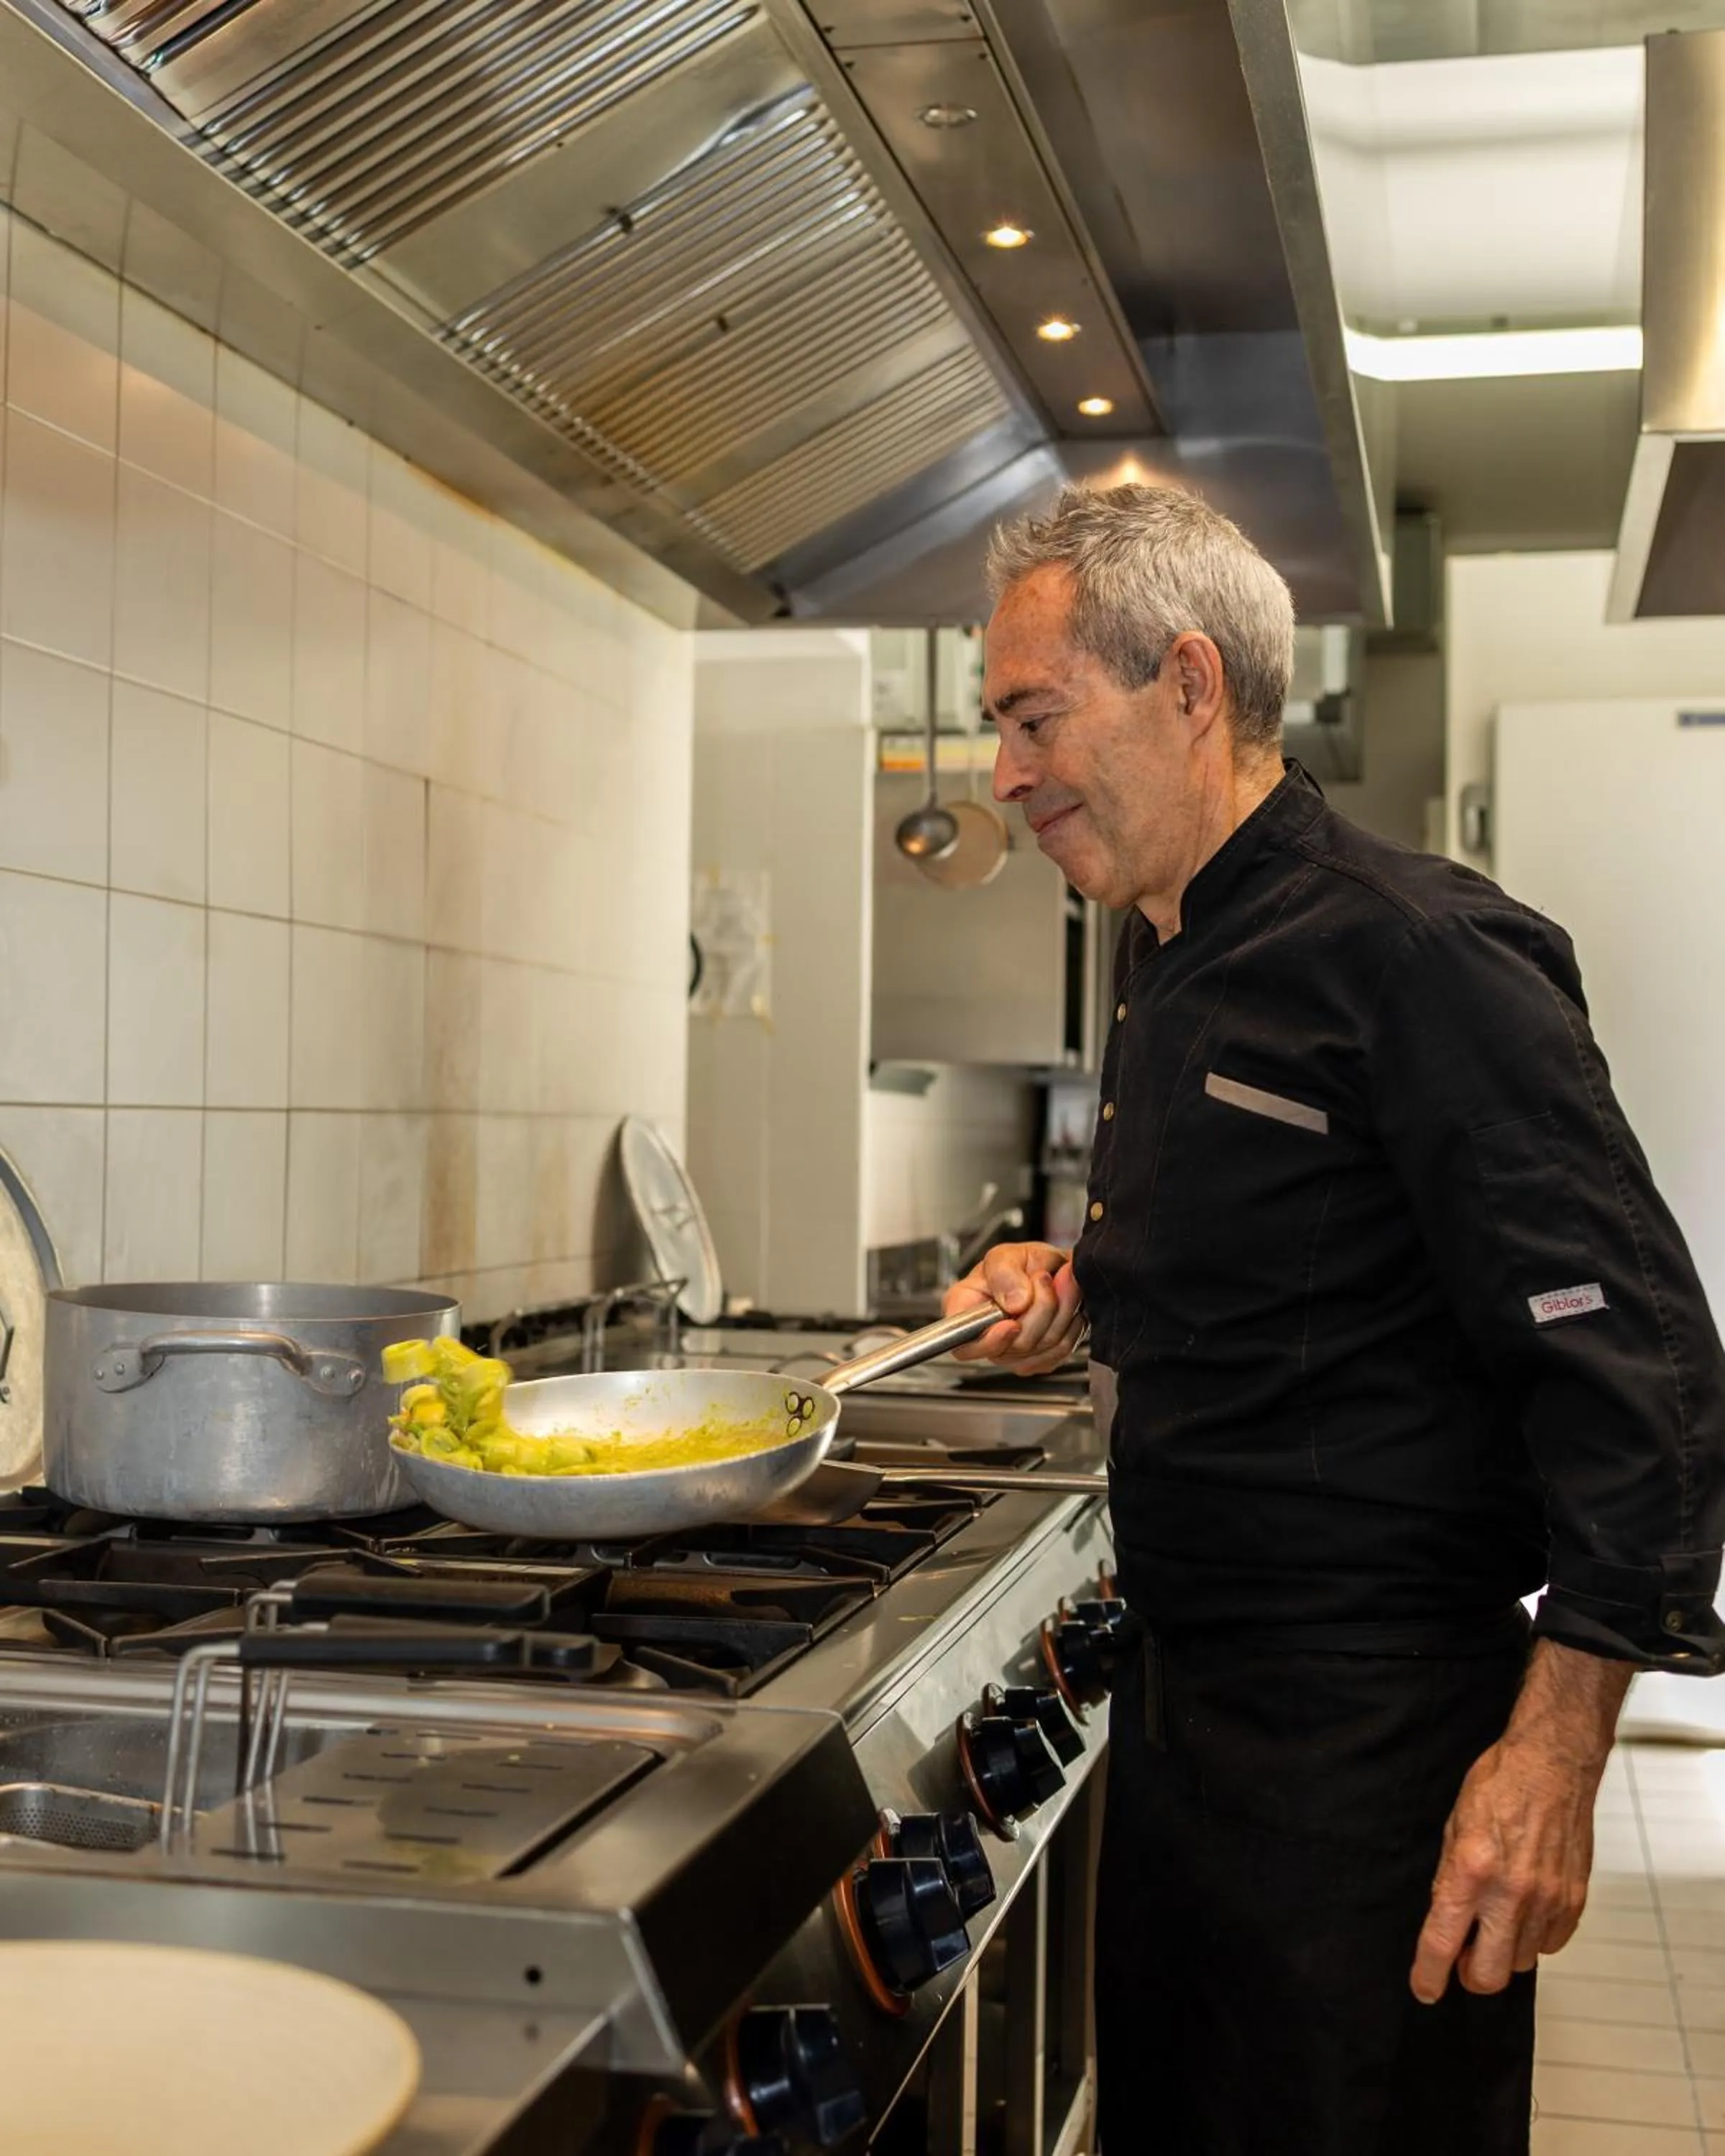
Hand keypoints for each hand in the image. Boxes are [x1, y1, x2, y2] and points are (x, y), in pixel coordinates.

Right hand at [943, 1242, 1083, 1376]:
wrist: (1053, 1269)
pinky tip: (1066, 1304)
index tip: (1012, 1323)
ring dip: (1062, 1310)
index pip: (964, 1344)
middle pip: (1016, 1344)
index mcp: (964, 1308)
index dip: (990, 1341)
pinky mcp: (1039, 1359)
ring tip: (1063, 1281)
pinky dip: (1071, 1324)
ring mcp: (1013, 1352)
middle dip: (1041, 1307)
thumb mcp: (1006, 1254)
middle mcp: (985, 1336)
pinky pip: (1060, 1350)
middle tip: (1046, 1277)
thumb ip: (1005, 1273)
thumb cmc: (1022, 1262)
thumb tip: (1015, 1303)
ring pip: (1043, 1347)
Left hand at [1409, 1641, 1628, 2002]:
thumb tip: (1446, 1923)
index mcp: (1471, 1871)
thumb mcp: (1454, 1827)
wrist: (1551, 1765)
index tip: (1424, 1990)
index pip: (1442, 1942)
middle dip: (1470, 1975)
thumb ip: (1450, 1879)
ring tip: (1497, 1918)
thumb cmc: (1499, 1786)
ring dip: (1503, 1951)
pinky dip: (1534, 1938)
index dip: (1428, 1975)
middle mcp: (1511, 1893)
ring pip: (1521, 1962)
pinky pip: (1550, 1945)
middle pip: (1488, 1975)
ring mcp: (1547, 1901)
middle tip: (1462, 1955)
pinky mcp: (1573, 1902)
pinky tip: (1524, 1909)